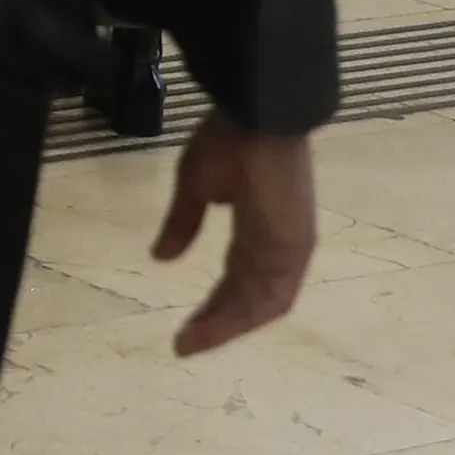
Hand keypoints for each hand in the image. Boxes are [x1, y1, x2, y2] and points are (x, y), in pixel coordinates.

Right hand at [152, 117, 315, 353]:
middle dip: (218, 322)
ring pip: (261, 305)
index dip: (214, 305)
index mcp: (262, 228)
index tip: (183, 328)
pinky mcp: (292, 247)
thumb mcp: (196, 184)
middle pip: (251, 299)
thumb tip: (161, 257)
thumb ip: (184, 223)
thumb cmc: (230, 139)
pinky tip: (212, 328)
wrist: (260, 113)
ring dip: (226, 327)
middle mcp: (281, 246)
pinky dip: (241, 317)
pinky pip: (270, 297)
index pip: (239, 279)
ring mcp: (290, 247)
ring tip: (189, 342)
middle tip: (182, 342)